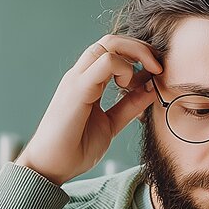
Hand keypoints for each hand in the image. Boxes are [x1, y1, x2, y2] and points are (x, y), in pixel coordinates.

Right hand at [15, 35, 161, 185]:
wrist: (49, 167)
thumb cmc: (73, 149)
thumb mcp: (111, 124)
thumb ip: (128, 107)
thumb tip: (150, 89)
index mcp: (87, 81)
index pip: (114, 52)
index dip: (139, 55)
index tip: (157, 72)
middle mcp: (81, 75)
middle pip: (113, 41)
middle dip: (141, 48)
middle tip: (159, 66)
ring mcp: (77, 79)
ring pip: (109, 44)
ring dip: (135, 54)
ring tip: (145, 77)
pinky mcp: (76, 89)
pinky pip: (104, 62)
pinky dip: (124, 68)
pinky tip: (128, 86)